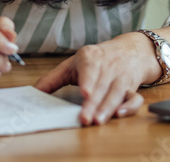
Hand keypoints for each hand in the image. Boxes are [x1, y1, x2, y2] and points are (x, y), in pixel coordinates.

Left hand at [33, 36, 150, 125]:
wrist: (129, 50)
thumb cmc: (97, 59)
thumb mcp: (73, 63)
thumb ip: (53, 78)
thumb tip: (33, 92)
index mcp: (91, 57)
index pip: (90, 69)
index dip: (88, 81)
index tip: (85, 92)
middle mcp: (108, 66)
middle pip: (102, 86)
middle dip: (94, 103)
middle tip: (85, 118)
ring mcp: (121, 77)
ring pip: (117, 93)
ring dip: (108, 108)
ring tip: (98, 120)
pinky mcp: (132, 88)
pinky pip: (135, 98)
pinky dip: (130, 106)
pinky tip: (120, 114)